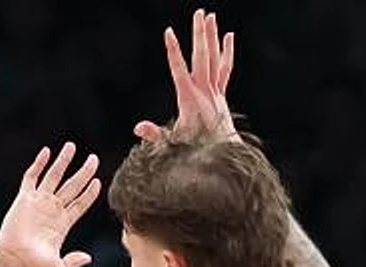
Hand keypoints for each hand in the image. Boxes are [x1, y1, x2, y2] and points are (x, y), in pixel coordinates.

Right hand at [0, 142, 99, 266]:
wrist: (13, 263)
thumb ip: (74, 261)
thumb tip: (88, 257)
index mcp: (63, 224)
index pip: (80, 203)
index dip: (90, 193)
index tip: (98, 181)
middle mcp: (52, 211)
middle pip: (72, 186)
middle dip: (83, 172)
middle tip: (93, 158)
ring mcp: (38, 203)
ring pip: (54, 177)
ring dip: (63, 162)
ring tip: (72, 146)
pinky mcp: (24, 200)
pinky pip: (31, 178)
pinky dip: (39, 164)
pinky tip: (46, 152)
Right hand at [134, 10, 237, 143]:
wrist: (222, 154)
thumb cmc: (195, 149)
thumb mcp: (173, 142)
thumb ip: (155, 135)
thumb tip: (137, 129)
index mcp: (189, 99)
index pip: (179, 69)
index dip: (173, 50)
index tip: (169, 32)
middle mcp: (205, 91)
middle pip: (202, 57)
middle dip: (200, 34)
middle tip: (200, 12)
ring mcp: (215, 91)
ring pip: (215, 58)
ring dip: (212, 36)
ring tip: (211, 16)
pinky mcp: (221, 93)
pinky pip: (225, 68)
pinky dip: (227, 52)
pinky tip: (228, 36)